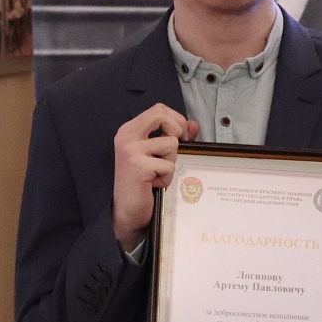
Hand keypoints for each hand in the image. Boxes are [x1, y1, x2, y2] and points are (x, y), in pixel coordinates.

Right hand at [112, 104, 197, 249]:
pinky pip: (169, 165)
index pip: (159, 109)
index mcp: (130, 130)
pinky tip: (154, 184)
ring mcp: (130, 150)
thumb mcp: (160, 155)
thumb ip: (176, 137)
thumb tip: (194, 125)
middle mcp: (126, 136)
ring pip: (171, 143)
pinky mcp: (138, 166)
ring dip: (171, 162)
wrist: (128, 211)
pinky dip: (167, 177)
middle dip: (177, 130)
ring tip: (157, 173)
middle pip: (161, 115)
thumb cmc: (144, 182)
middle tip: (176, 149)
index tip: (182, 136)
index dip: (176, 119)